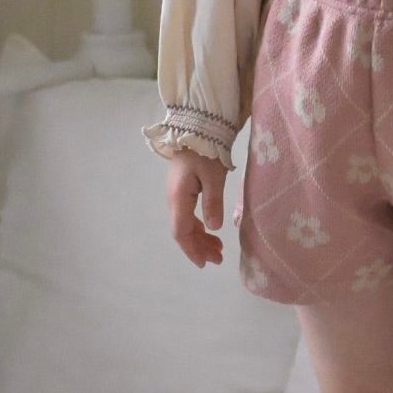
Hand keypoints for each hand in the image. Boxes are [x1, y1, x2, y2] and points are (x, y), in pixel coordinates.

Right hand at [166, 148, 227, 266]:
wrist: (196, 129)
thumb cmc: (206, 152)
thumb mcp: (214, 176)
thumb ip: (213, 202)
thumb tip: (214, 228)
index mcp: (178, 198)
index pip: (181, 232)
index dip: (192, 249)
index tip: (205, 263)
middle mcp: (174, 200)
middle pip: (183, 231)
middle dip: (199, 247)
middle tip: (218, 259)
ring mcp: (177, 195)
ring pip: (186, 224)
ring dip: (200, 238)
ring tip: (219, 249)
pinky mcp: (183, 190)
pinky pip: (189, 215)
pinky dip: (200, 226)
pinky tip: (211, 231)